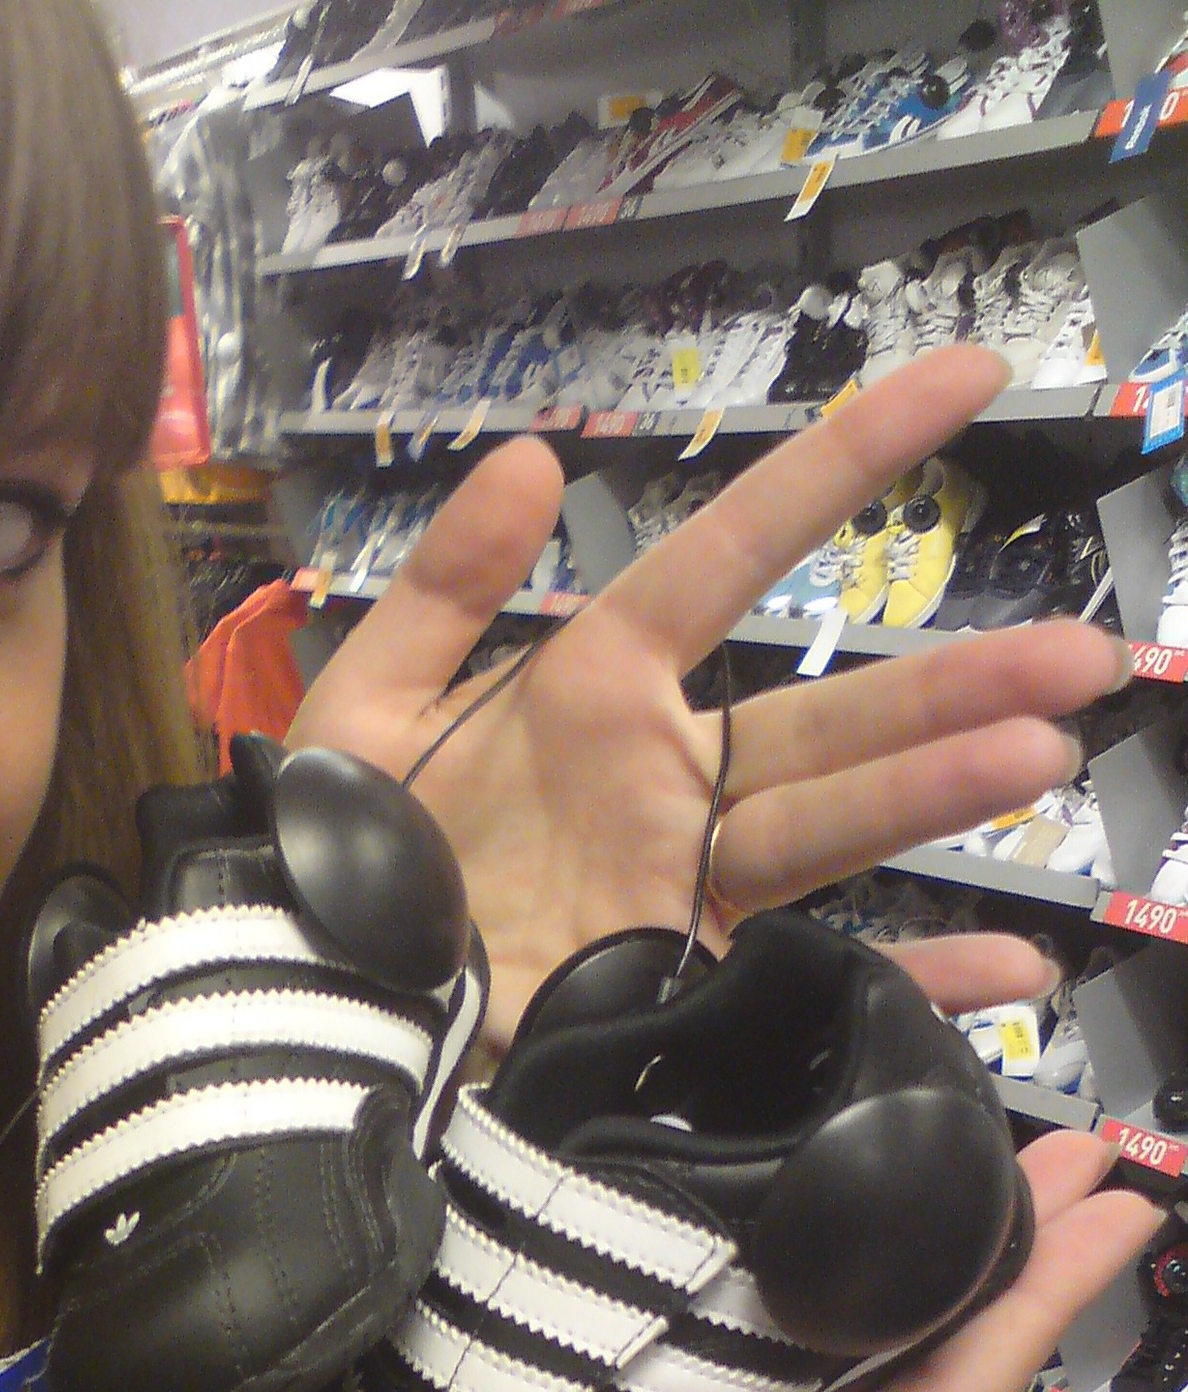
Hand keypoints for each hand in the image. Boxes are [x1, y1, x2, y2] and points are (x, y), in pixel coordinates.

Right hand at [215, 1133, 1158, 1391]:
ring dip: (839, 1241)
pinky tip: (682, 1191)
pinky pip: (631, 1334)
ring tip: (886, 1131)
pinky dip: (679, 1261)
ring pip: (759, 1333)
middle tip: (1040, 1133)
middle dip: (959, 1252)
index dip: (1020, 1318)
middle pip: (868, 1357)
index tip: (1109, 1210)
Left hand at [289, 347, 1131, 1044]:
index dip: (838, 466)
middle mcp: (661, 781)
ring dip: (939, 794)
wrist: (320, 1005)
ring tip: (1042, 754)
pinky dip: (911, 986)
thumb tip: (525, 455)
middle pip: (823, 718)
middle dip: (951, 685)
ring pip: (830, 827)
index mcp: (590, 690)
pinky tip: (1013, 969)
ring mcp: (681, 886)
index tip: (964, 377)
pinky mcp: (683, 985)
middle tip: (1079, 655)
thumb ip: (439, 588)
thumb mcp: (361, 708)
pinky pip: (811, 984)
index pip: (727, 556)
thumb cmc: (340, 850)